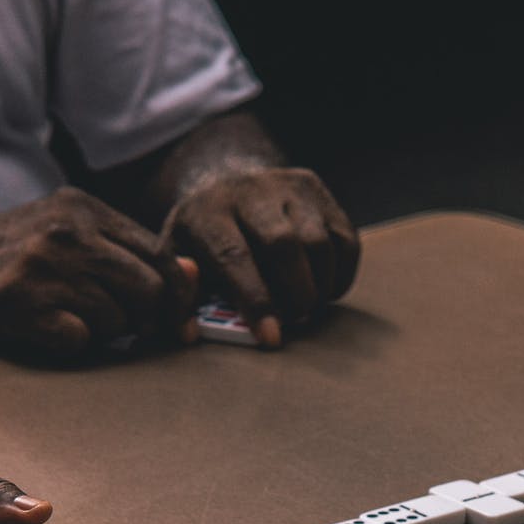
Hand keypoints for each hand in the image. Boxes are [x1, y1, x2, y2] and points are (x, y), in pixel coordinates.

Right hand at [0, 188, 197, 355]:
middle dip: (146, 319)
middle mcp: (66, 232)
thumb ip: (126, 250)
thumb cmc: (9, 259)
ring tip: (70, 317)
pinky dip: (71, 343)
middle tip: (128, 328)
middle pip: (150, 289)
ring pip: (119, 319)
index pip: (160, 253)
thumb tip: (193, 273)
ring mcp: (44, 267)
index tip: (178, 321)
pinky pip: (81, 341)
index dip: (178, 293)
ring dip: (105, 332)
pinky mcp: (23, 305)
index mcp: (82, 207)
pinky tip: (47, 328)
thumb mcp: (66, 235)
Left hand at [164, 167, 358, 347]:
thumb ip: (179, 297)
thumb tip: (189, 332)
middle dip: (296, 294)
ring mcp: (286, 185)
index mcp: (206, 213)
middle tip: (295, 319)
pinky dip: (340, 274)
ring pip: (320, 243)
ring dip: (320, 286)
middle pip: (284, 244)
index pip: (234, 257)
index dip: (257, 301)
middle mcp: (247, 190)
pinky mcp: (316, 189)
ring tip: (306, 304)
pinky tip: (322, 287)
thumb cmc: (202, 241)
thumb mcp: (178, 263)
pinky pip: (345, 239)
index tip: (272, 338)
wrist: (226, 186)